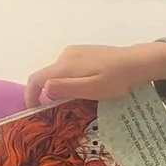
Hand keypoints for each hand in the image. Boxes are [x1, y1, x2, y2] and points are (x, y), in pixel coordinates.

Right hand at [25, 41, 165, 105]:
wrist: (135, 62)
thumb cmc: (116, 79)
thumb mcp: (93, 89)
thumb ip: (68, 88)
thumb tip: (44, 88)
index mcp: (65, 66)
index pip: (36, 78)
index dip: (30, 95)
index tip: (32, 111)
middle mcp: (65, 56)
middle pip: (46, 76)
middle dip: (46, 94)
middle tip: (56, 113)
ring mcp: (74, 52)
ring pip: (58, 72)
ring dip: (59, 87)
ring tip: (73, 103)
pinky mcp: (83, 52)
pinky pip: (68, 68)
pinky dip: (68, 80)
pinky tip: (84, 88)